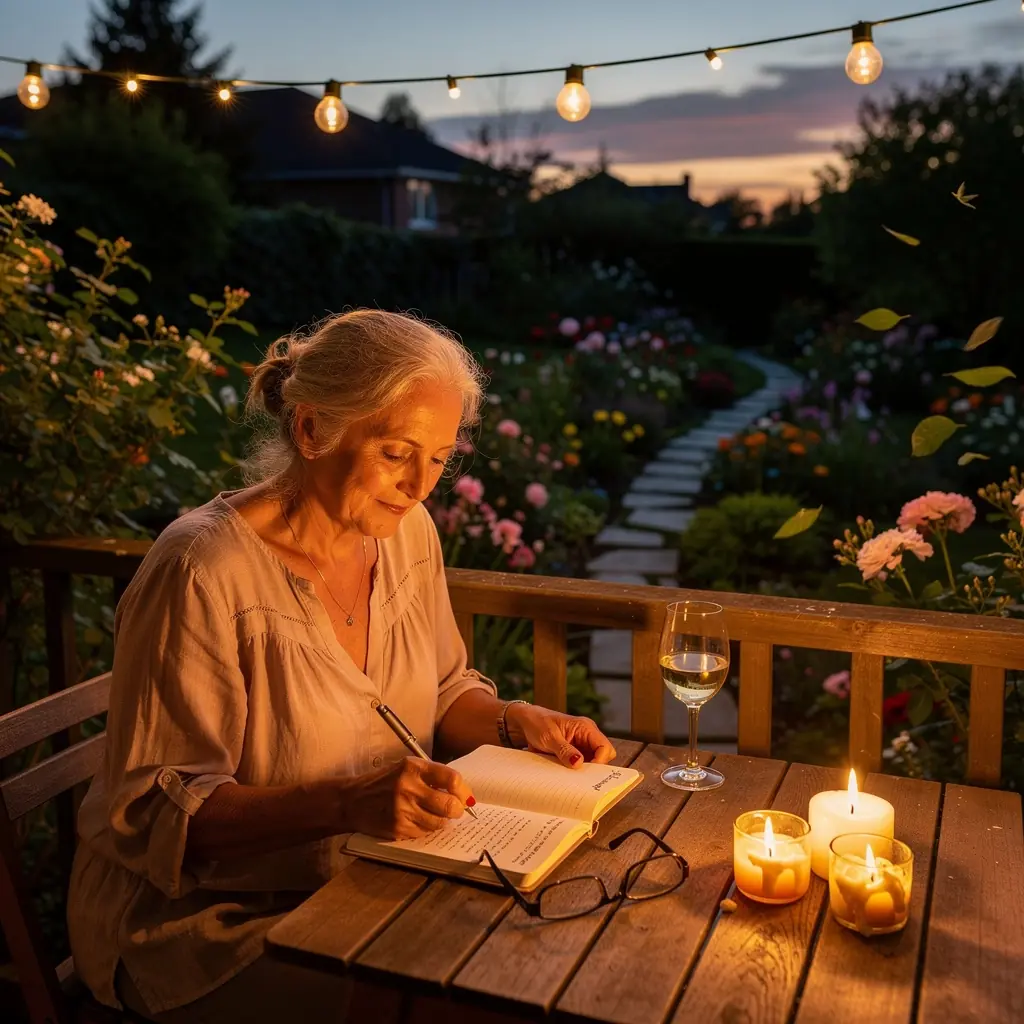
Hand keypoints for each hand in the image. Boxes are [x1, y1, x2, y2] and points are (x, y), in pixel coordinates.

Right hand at [340, 757, 474, 839]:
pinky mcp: (397, 828)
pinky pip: (424, 832)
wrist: (352, 800)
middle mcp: (408, 787)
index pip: (452, 779)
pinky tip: (417, 821)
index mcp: (413, 768)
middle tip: (456, 810)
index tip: (466, 797)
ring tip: (434, 815)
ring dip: (442, 821)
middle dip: (457, 810)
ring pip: (439, 822)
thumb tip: (463, 794)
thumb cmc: (384, 783)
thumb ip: (432, 777)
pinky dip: (426, 828)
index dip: (464, 791)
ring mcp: (402, 810)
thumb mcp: (405, 769)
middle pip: (449, 805)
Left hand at [508, 705, 615, 768]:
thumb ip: (564, 750)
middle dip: (594, 768)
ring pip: (593, 762)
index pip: (604, 747)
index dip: (600, 761)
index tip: (586, 771)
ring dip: (584, 771)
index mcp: (585, 727)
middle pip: (603, 756)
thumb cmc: (537, 723)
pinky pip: (581, 764)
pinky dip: (576, 771)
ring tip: (571, 776)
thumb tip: (579, 763)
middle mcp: (587, 736)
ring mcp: (581, 745)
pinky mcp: (574, 752)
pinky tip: (566, 774)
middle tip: (579, 776)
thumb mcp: (549, 737)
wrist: (525, 722)